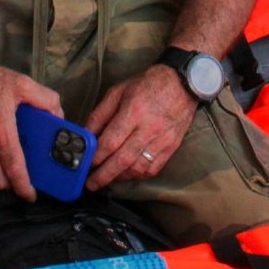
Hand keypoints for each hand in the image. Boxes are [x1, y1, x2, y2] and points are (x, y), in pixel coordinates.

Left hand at [84, 66, 195, 190]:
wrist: (182, 84)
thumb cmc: (148, 85)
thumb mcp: (118, 92)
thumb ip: (100, 114)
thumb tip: (86, 134)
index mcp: (134, 111)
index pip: (111, 142)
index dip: (96, 157)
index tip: (86, 165)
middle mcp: (149, 128)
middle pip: (122, 160)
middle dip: (104, 175)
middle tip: (91, 183)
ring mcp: (162, 140)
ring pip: (137, 168)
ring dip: (120, 177)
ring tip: (108, 177)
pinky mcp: (171, 147)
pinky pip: (153, 169)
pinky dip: (138, 175)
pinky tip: (128, 173)